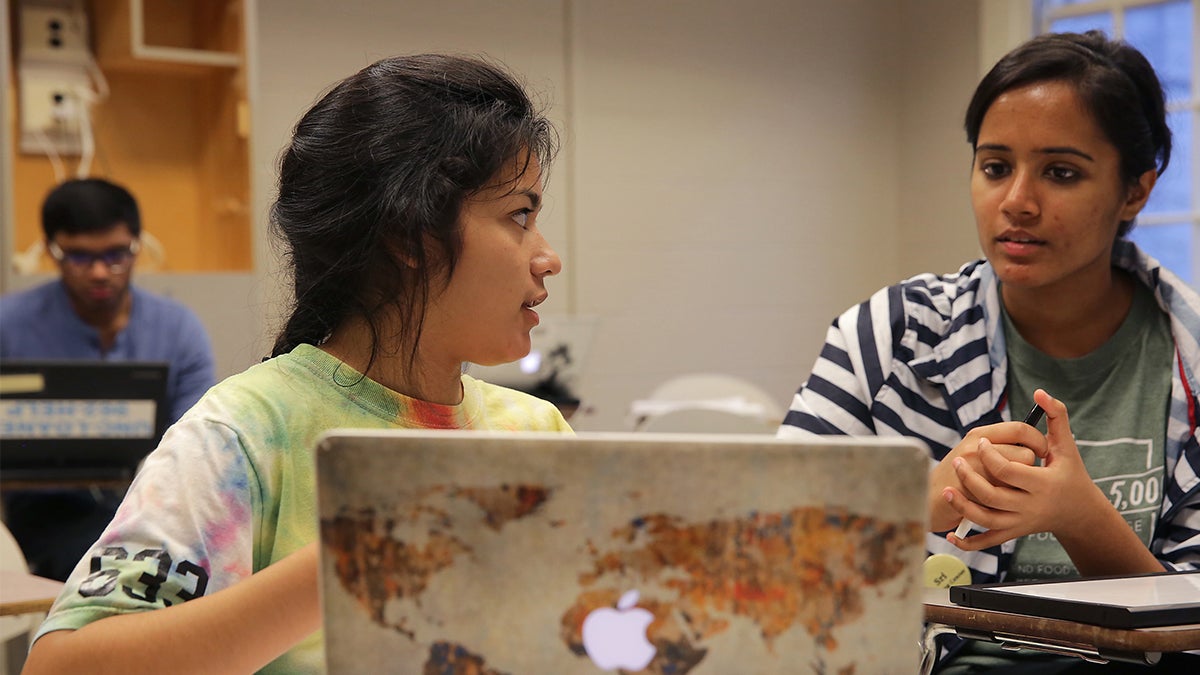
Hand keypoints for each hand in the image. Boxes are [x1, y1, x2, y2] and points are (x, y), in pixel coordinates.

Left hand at [943, 389, 1109, 550]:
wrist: (1078, 512)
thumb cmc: (1070, 474)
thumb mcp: (1066, 446)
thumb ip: (1057, 416)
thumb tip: (1040, 392)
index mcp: (1043, 483)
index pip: (1009, 470)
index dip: (991, 456)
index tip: (981, 443)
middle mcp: (1031, 505)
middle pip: (992, 495)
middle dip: (970, 478)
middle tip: (957, 460)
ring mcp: (1020, 522)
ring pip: (986, 519)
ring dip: (963, 507)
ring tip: (947, 490)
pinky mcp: (1013, 533)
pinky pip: (988, 541)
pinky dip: (968, 542)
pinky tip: (950, 536)